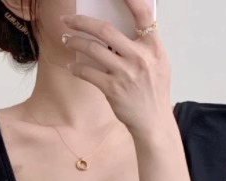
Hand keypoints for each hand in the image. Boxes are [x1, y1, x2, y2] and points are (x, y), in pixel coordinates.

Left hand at [60, 0, 170, 138]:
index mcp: (153, 47)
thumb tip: (118, 26)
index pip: (143, 13)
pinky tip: (72, 65)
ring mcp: (125, 74)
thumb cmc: (154, 90)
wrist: (154, 122)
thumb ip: (144, 44)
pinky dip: (77, 67)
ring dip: (75, 42)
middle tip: (68, 20)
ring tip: (66, 39)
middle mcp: (139, 57)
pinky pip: (88, 73)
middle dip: (82, 21)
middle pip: (105, 30)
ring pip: (92, 49)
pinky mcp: (113, 89)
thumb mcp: (159, 62)